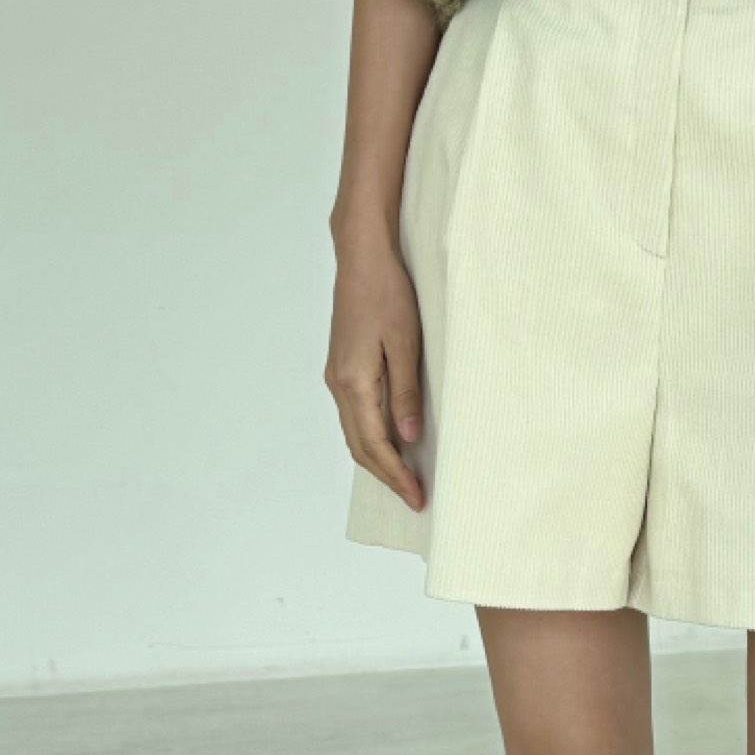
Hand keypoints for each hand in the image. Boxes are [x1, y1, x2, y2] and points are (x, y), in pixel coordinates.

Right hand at [325, 241, 426, 511]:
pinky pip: (355, 415)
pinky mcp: (343, 367)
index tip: (417, 497)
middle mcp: (339, 384)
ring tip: (406, 477)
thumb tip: (408, 438)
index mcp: (353, 382)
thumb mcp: (406, 344)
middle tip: (414, 497)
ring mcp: (337, 376)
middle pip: (359, 446)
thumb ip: (406, 393)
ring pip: (354, 433)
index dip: (396, 475)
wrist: (362, 258)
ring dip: (378, 459)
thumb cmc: (387, 293)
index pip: (374, 445)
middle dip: (386, 475)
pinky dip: (372, 436)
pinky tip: (393, 441)